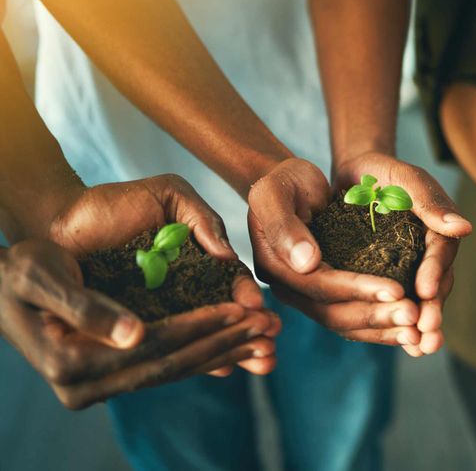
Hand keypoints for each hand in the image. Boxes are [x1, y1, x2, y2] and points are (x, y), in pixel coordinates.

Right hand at [0, 240, 275, 408]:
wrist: (3, 281)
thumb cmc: (23, 266)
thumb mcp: (44, 276)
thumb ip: (87, 307)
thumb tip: (135, 334)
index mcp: (70, 363)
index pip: (153, 346)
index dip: (201, 326)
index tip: (245, 308)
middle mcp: (84, 385)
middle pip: (170, 364)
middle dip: (225, 342)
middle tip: (272, 325)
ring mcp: (97, 386)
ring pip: (172, 369)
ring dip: (223, 352)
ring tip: (267, 337)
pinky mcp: (110, 376)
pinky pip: (164, 367)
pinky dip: (202, 355)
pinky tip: (238, 347)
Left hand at [46, 174, 278, 375]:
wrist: (58, 220)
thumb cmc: (113, 204)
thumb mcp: (169, 197)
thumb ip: (202, 220)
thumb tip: (229, 258)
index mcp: (197, 259)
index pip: (230, 283)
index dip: (248, 299)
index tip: (262, 312)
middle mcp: (183, 289)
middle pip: (225, 316)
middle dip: (252, 333)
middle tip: (272, 347)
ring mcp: (159, 311)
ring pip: (202, 336)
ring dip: (233, 351)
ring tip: (260, 362)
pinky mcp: (132, 328)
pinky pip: (166, 346)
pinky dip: (193, 359)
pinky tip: (219, 370)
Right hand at [248, 157, 417, 346]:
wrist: (290, 186)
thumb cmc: (284, 182)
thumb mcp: (274, 193)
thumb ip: (284, 226)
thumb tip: (307, 263)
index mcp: (275, 267)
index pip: (320, 286)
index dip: (358, 289)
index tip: (397, 290)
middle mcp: (290, 288)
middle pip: (335, 313)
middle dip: (377, 315)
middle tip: (415, 316)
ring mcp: (308, 295)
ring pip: (346, 322)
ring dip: (383, 328)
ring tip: (418, 329)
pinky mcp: (328, 293)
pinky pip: (354, 317)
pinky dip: (381, 325)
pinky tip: (408, 328)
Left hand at [333, 151, 470, 355]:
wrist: (356, 175)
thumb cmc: (384, 171)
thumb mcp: (407, 178)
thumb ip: (431, 202)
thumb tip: (463, 228)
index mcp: (439, 231)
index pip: (439, 253)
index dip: (434, 273)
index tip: (426, 291)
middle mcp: (429, 254)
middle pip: (435, 285)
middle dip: (432, 311)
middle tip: (428, 334)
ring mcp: (410, 269)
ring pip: (418, 301)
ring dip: (419, 326)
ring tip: (419, 348)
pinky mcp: (388, 280)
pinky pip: (396, 303)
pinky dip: (398, 324)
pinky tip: (401, 346)